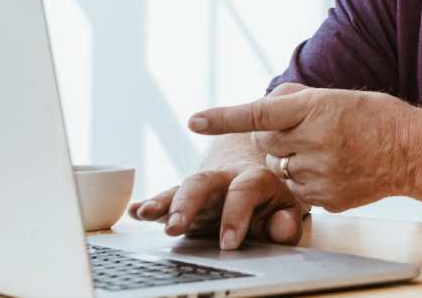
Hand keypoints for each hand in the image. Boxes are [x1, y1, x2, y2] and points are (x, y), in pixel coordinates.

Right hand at [127, 166, 306, 249]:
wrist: (258, 185)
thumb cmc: (272, 203)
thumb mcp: (287, 212)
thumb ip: (286, 222)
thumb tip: (282, 228)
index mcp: (256, 178)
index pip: (245, 191)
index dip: (236, 216)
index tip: (228, 243)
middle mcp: (226, 178)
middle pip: (205, 182)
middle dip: (188, 203)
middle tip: (176, 228)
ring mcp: (204, 188)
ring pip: (182, 187)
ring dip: (164, 202)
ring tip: (146, 214)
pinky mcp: (185, 198)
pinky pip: (165, 198)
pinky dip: (149, 204)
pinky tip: (134, 212)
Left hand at [187, 84, 421, 212]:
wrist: (413, 151)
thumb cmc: (376, 116)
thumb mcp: (336, 95)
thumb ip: (294, 99)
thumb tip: (262, 107)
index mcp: (317, 109)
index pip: (260, 114)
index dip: (224, 117)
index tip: (194, 120)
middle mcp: (316, 142)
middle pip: (264, 143)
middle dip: (275, 136)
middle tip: (306, 130)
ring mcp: (320, 174)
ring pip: (278, 168)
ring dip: (290, 158)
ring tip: (327, 149)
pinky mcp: (324, 198)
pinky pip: (295, 188)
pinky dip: (305, 178)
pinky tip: (333, 168)